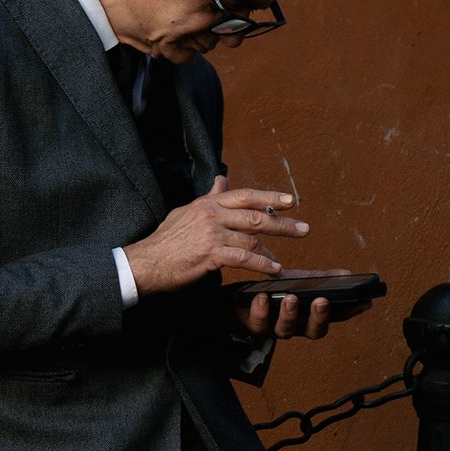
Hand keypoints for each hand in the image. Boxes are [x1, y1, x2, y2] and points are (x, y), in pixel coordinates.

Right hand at [123, 175, 305, 295]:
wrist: (145, 263)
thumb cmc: (165, 242)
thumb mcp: (186, 212)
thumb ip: (209, 198)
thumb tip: (222, 180)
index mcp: (208, 203)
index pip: (244, 195)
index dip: (270, 197)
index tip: (291, 201)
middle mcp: (212, 214)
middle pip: (255, 215)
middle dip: (283, 223)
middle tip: (304, 229)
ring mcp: (212, 233)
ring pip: (252, 238)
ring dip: (273, 250)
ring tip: (285, 260)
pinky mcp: (210, 254)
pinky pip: (243, 258)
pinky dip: (261, 265)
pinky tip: (272, 270)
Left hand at [236, 268, 363, 339]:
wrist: (238, 299)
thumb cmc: (274, 291)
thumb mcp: (299, 282)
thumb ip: (322, 280)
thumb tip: (348, 275)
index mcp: (309, 317)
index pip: (335, 317)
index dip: (350, 312)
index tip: (363, 302)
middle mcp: (295, 327)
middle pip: (313, 330)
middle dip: (319, 317)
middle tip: (322, 301)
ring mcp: (275, 328)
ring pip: (285, 329)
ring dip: (290, 314)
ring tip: (291, 298)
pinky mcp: (254, 325)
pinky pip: (258, 323)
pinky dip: (261, 311)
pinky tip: (263, 298)